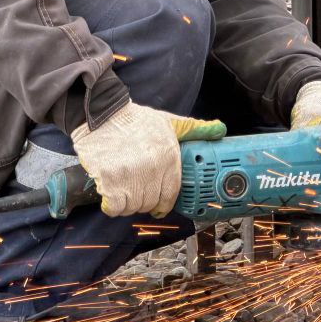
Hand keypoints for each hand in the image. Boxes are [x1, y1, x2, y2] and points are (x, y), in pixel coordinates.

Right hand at [70, 101, 225, 217]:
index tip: (158, 206)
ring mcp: (129, 176)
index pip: (171, 194)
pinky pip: (114, 207)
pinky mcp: (109, 180)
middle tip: (134, 189)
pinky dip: (111, 205)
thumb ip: (194, 129)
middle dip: (142, 200)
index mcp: (168, 157)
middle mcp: (152, 169)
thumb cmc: (133, 120)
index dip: (163, 203)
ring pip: (132, 207)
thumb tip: (220, 129)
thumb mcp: (168, 121)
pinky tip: (109, 192)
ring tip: (121, 187)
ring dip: (126, 203)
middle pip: (150, 203)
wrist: (100, 113)